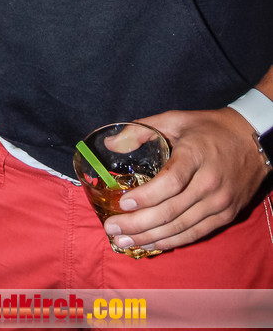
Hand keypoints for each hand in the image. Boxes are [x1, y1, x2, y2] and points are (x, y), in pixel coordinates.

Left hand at [103, 107, 269, 251]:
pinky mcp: (226, 215)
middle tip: (112, 228)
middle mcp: (210, 182)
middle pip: (172, 211)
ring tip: (123, 242)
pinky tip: (151, 243)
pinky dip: (171, 241)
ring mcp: (220, 202)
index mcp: (196, 155)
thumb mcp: (175, 119)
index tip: (123, 203)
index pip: (170, 182)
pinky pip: (196, 233)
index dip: (146, 196)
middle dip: (138, 224)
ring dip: (150, 237)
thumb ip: (141, 130)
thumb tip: (110, 144)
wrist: (253, 139)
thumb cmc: (210, 128)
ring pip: (181, 227)